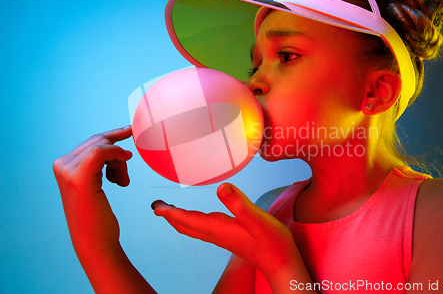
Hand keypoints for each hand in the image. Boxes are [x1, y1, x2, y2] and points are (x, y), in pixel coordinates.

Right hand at [53, 126, 133, 249]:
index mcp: (63, 166)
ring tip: (121, 182)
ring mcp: (67, 170)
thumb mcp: (97, 184)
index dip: (113, 137)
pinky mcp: (78, 177)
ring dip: (119, 162)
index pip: (92, 142)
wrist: (95, 242)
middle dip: (118, 154)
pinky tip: (121, 177)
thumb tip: (118, 147)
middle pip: (99, 142)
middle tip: (123, 176)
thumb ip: (99, 165)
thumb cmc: (98, 217)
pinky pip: (102, 152)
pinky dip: (117, 156)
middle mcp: (61, 165)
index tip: (130, 130)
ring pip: (103, 146)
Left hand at [151, 183, 300, 279]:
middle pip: (186, 226)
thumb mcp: (257, 219)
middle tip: (157, 206)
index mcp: (219, 228)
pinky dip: (193, 220)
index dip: (170, 213)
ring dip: (180, 219)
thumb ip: (239, 203)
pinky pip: (204, 228)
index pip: (188, 219)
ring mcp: (222, 236)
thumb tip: (221, 186)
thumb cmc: (272, 242)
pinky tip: (197, 216)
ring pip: (193, 228)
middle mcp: (216, 233)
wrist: (281, 261)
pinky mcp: (229, 236)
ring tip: (170, 209)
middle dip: (170, 217)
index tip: (155, 207)